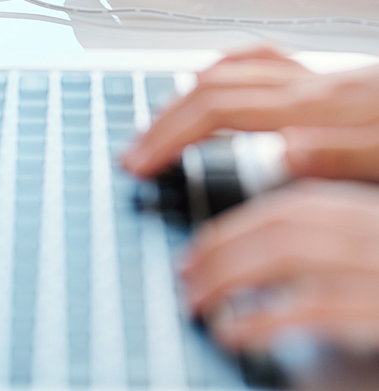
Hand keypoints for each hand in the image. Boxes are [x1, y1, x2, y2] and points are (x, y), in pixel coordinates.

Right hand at [121, 46, 378, 179]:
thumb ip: (343, 154)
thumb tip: (281, 153)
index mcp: (324, 105)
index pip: (222, 109)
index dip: (171, 133)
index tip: (139, 158)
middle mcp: (314, 83)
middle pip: (214, 85)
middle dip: (165, 118)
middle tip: (136, 146)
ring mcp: (319, 76)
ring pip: (235, 67)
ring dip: (189, 92)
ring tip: (163, 119)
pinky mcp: (331, 79)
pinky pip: (264, 62)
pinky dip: (226, 71)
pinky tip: (221, 81)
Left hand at [180, 179, 378, 351]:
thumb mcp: (368, 248)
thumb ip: (327, 241)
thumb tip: (259, 244)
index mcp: (358, 210)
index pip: (283, 209)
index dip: (231, 229)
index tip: (194, 252)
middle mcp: (365, 225)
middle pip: (278, 226)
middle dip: (219, 249)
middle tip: (183, 278)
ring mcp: (375, 263)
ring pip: (286, 255)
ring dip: (228, 277)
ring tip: (195, 302)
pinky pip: (314, 307)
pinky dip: (263, 318)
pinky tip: (230, 333)